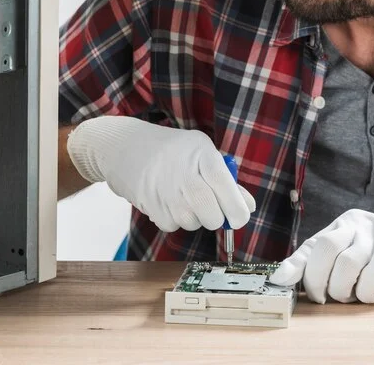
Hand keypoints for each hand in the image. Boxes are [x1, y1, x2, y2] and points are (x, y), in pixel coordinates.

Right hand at [66, 115, 255, 231]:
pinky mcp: (151, 205)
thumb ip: (226, 179)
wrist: (124, 147)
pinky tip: (167, 200)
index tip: (240, 218)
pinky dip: (174, 219)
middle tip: (211, 210)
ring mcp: (165, 190)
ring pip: (193, 223)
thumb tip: (249, 206)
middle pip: (211, 214)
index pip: (225, 185)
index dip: (237, 208)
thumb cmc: (171, 150)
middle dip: (216, 219)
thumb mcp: (200, 152)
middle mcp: (183, 171)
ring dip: (194, 218)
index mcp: (201, 152)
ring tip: (183, 198)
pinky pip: (173, 225)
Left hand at [269, 209, 373, 303]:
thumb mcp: (352, 252)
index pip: (313, 243)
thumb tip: (287, 278)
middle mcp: (358, 225)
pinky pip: (370, 279)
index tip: (278, 282)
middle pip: (326, 248)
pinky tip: (369, 293)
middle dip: (317, 278)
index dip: (295, 264)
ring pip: (346, 265)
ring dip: (342, 289)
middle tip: (321, 297)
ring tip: (348, 294)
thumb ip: (324, 261)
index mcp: (344, 224)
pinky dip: (365, 294)